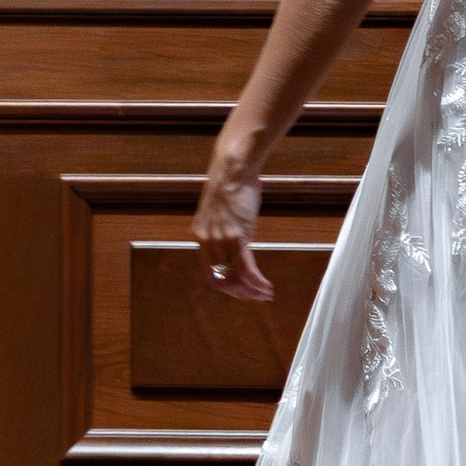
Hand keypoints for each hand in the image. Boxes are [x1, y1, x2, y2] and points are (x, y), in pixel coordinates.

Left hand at [194, 142, 272, 300]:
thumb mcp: (222, 212)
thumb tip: (238, 243)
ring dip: (250, 290)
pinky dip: (256, 280)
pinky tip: (265, 286)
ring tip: (264, 294)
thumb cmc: (232, 184)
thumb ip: (226, 231)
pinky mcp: (236, 236)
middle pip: (219, 280)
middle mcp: (206, 241)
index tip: (240, 291)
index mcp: (200, 236)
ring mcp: (221, 240)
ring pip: (234, 277)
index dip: (225, 287)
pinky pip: (245, 267)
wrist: (234, 167)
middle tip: (255, 298)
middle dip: (239, 294)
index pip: (208, 274)